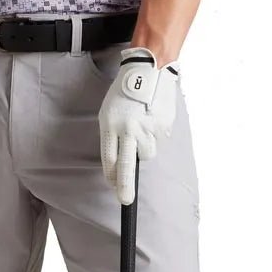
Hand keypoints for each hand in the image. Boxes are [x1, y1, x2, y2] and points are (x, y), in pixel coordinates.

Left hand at [98, 46, 180, 204]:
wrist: (148, 71)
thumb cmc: (124, 93)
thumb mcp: (108, 111)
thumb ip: (111, 136)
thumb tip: (118, 162)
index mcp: (110, 124)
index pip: (109, 158)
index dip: (112, 175)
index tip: (113, 187)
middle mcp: (128, 128)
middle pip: (127, 164)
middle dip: (125, 185)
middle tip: (125, 200)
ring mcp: (147, 128)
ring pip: (147, 153)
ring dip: (144, 148)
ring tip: (141, 128)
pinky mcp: (163, 126)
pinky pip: (158, 140)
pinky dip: (154, 135)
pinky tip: (151, 120)